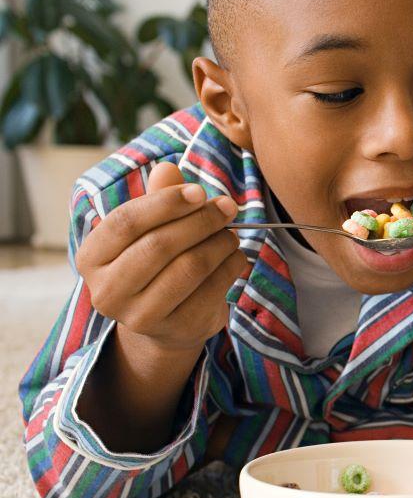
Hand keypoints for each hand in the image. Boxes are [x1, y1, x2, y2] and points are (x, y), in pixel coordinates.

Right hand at [76, 162, 247, 353]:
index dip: (166, 203)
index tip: (199, 192)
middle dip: (200, 221)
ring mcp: (140, 316)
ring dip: (219, 243)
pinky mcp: (176, 329)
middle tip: (227, 207)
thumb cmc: (156, 264)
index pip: (126, 222)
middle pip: (159, 245)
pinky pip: (212, 289)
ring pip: (189, 268)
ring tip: (231, 233)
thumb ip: (158, 198)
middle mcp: (108, 290)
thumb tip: (168, 167)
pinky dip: (231, 266)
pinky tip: (236, 256)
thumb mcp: (151, 230)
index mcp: (92, 257)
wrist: (168, 321)